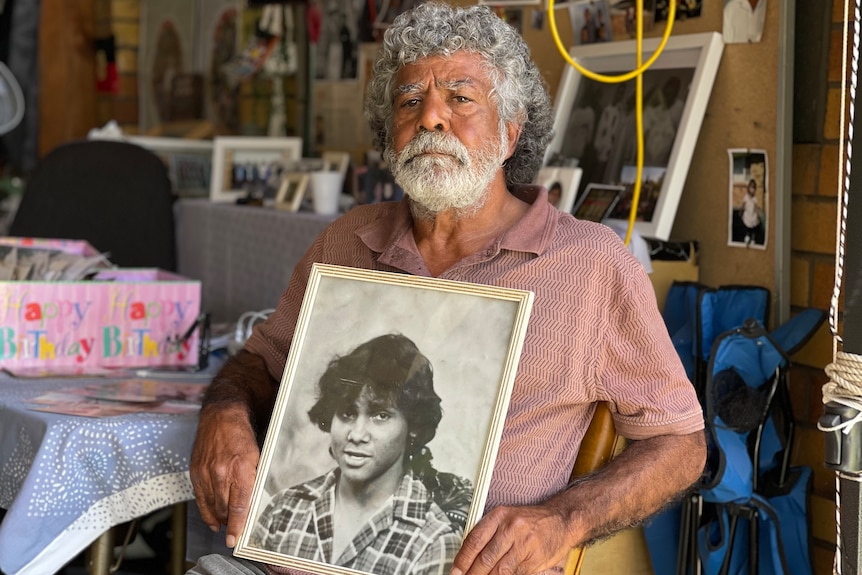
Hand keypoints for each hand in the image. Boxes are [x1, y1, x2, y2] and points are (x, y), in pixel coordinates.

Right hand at [190, 403, 259, 547]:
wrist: (221, 415)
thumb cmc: (242, 434)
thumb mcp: (257, 455)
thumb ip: (254, 479)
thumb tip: (254, 502)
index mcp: (240, 467)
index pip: (239, 504)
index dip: (237, 525)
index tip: (236, 538)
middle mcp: (220, 471)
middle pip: (224, 508)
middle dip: (229, 524)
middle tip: (234, 534)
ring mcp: (206, 472)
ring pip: (212, 505)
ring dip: (219, 519)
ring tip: (226, 527)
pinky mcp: (196, 471)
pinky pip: (200, 498)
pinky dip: (206, 511)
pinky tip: (212, 520)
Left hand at [451, 503, 573, 574]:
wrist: (562, 520)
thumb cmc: (531, 520)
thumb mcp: (507, 517)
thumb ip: (489, 533)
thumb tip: (468, 556)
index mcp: (500, 515)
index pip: (475, 540)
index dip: (462, 559)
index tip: (455, 570)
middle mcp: (512, 528)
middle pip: (485, 558)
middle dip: (472, 574)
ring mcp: (524, 545)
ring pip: (499, 570)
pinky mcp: (535, 560)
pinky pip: (515, 574)